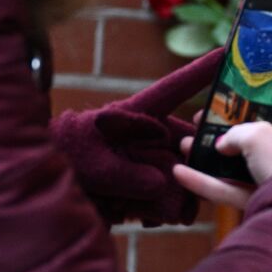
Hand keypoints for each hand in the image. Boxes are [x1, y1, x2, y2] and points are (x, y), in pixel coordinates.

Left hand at [52, 47, 223, 225]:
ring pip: (181, 171)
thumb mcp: (94, 165)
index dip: (200, 72)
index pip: (173, 89)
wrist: (45, 193)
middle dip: (197, 159)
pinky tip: (152, 218)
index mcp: (136, 116)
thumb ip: (127, 172)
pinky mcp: (144, 184)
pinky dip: (165, 209)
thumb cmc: (66, 162)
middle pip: (187, 140)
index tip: (225, 53)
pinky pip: (167, 195)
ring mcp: (148, 159)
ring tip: (174, 213)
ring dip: (181, 193)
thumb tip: (161, 182)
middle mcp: (148, 135)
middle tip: (199, 180)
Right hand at [173, 71, 271, 209]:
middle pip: (265, 124)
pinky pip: (233, 188)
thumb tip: (223, 144)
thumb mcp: (258, 135)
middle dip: (233, 120)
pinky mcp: (266, 198)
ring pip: (242, 159)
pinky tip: (180, 173)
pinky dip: (207, 182)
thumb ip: (237, 133)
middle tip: (208, 114)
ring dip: (211, 153)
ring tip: (185, 143)